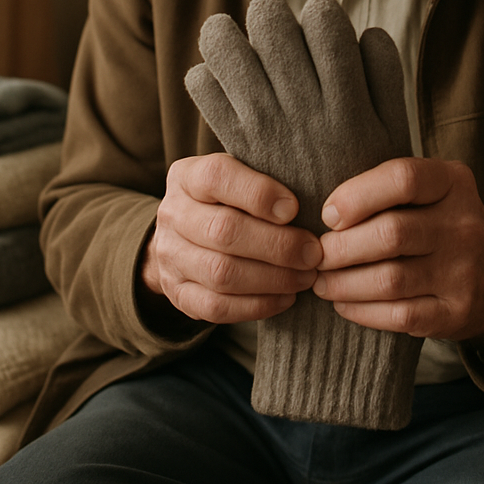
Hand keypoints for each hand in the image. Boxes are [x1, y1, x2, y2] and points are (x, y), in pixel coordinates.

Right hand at [141, 153, 322, 323]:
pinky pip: (216, 307)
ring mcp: (170, 256)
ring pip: (221, 273)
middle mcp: (173, 214)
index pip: (217, 177)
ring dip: (273, 278)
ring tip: (306, 276)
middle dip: (277, 245)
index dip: (258, 193)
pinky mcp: (177, 293)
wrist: (183, 235)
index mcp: (188, 176)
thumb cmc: (228, 200)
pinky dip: (257, 305)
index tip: (294, 208)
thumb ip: (265, 181)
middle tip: (313, 253)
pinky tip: (286, 297)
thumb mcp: (239, 176)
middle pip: (223, 231)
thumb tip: (313, 201)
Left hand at [312, 157, 483, 350]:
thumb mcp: (432, 190)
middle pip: (391, 234)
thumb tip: (327, 213)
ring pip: (390, 279)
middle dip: (341, 247)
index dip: (357, 196)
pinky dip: (362, 311)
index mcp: (453, 183)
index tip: (329, 215)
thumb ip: (388, 188)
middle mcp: (464, 225)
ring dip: (343, 282)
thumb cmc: (442, 224)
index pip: (403, 179)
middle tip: (317, 255)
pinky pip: (399, 315)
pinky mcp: (456, 313)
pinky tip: (342, 303)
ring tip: (321, 281)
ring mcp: (464, 272)